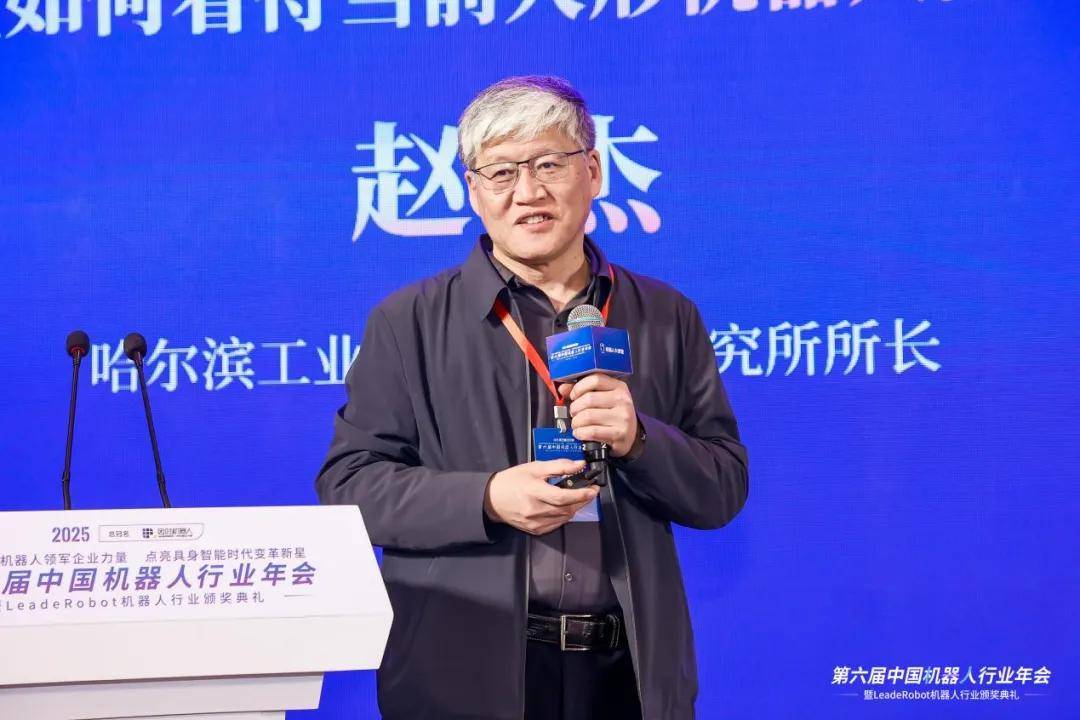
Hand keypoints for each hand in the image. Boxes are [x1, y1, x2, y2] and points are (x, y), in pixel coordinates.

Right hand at [484, 459, 599, 535]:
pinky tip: (565, 507)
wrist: (492, 499)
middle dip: (582, 500)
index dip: (581, 494)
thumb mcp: (534, 468)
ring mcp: (535, 522)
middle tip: (590, 491)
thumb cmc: (512, 481)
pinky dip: (564, 516)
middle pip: (567, 508)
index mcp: (534, 491)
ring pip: (564, 518)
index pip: (563, 497)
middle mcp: (535, 509)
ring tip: (579, 497)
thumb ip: (558, 466)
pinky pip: (557, 524)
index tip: (593, 489)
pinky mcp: (535, 530)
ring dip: (575, 508)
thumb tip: (579, 465)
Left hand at [558, 375, 638, 457]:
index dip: (579, 387)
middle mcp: (623, 400)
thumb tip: (563, 388)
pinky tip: (579, 433)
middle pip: (589, 399)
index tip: (574, 395)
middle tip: (573, 413)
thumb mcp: (602, 398)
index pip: (595, 379)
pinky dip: (580, 433)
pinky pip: (592, 432)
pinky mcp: (619, 434)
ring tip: (576, 424)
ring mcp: (622, 418)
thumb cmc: (612, 415)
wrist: (630, 436)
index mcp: (619, 387)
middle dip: (575, 408)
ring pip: (588, 416)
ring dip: (576, 422)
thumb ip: (583, 391)